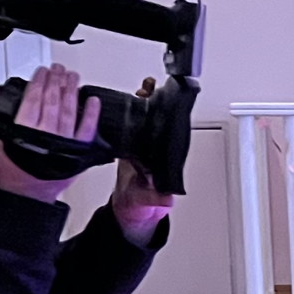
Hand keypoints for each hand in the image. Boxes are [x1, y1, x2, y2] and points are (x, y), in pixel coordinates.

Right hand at [0, 64, 100, 203]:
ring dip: (71, 91)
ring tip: (72, 77)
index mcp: (23, 131)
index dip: (39, 81)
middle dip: (56, 81)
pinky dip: (91, 115)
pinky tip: (92, 101)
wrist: (25, 197)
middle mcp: (45, 136)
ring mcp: (62, 144)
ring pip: (69, 111)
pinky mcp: (75, 153)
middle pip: (53, 101)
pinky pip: (86, 131)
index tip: (42, 71)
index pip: (34, 99)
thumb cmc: (9, 171)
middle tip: (58, 69)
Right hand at [112, 76, 172, 243]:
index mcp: (161, 158)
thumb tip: (168, 198)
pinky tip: (125, 101)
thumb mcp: (150, 202)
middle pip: (155, 120)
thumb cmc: (142, 204)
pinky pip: (129, 126)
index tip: (166, 100)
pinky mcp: (127, 146)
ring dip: (142, 102)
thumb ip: (156, 198)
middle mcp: (152, 148)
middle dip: (154, 101)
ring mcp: (140, 145)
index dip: (166, 114)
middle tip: (150, 85)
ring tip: (143, 86)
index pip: (166, 130)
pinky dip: (127, 112)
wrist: (128, 208)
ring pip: (143, 119)